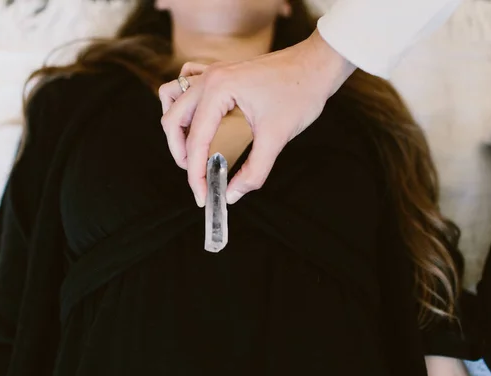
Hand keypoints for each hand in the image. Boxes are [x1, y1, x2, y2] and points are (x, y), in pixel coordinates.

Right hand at [159, 31, 354, 205]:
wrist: (318, 64)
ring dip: (176, 126)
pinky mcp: (220, 73)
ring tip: (190, 150)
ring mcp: (212, 72)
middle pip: (173, 119)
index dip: (196, 174)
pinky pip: (186, 83)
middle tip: (197, 177)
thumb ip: (253, 171)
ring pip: (172, 98)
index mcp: (219, 89)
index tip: (202, 196)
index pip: (197, 139)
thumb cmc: (301, 91)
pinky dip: (184, 103)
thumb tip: (232, 194)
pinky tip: (196, 118)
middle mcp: (209, 78)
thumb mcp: (277, 137)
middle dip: (180, 153)